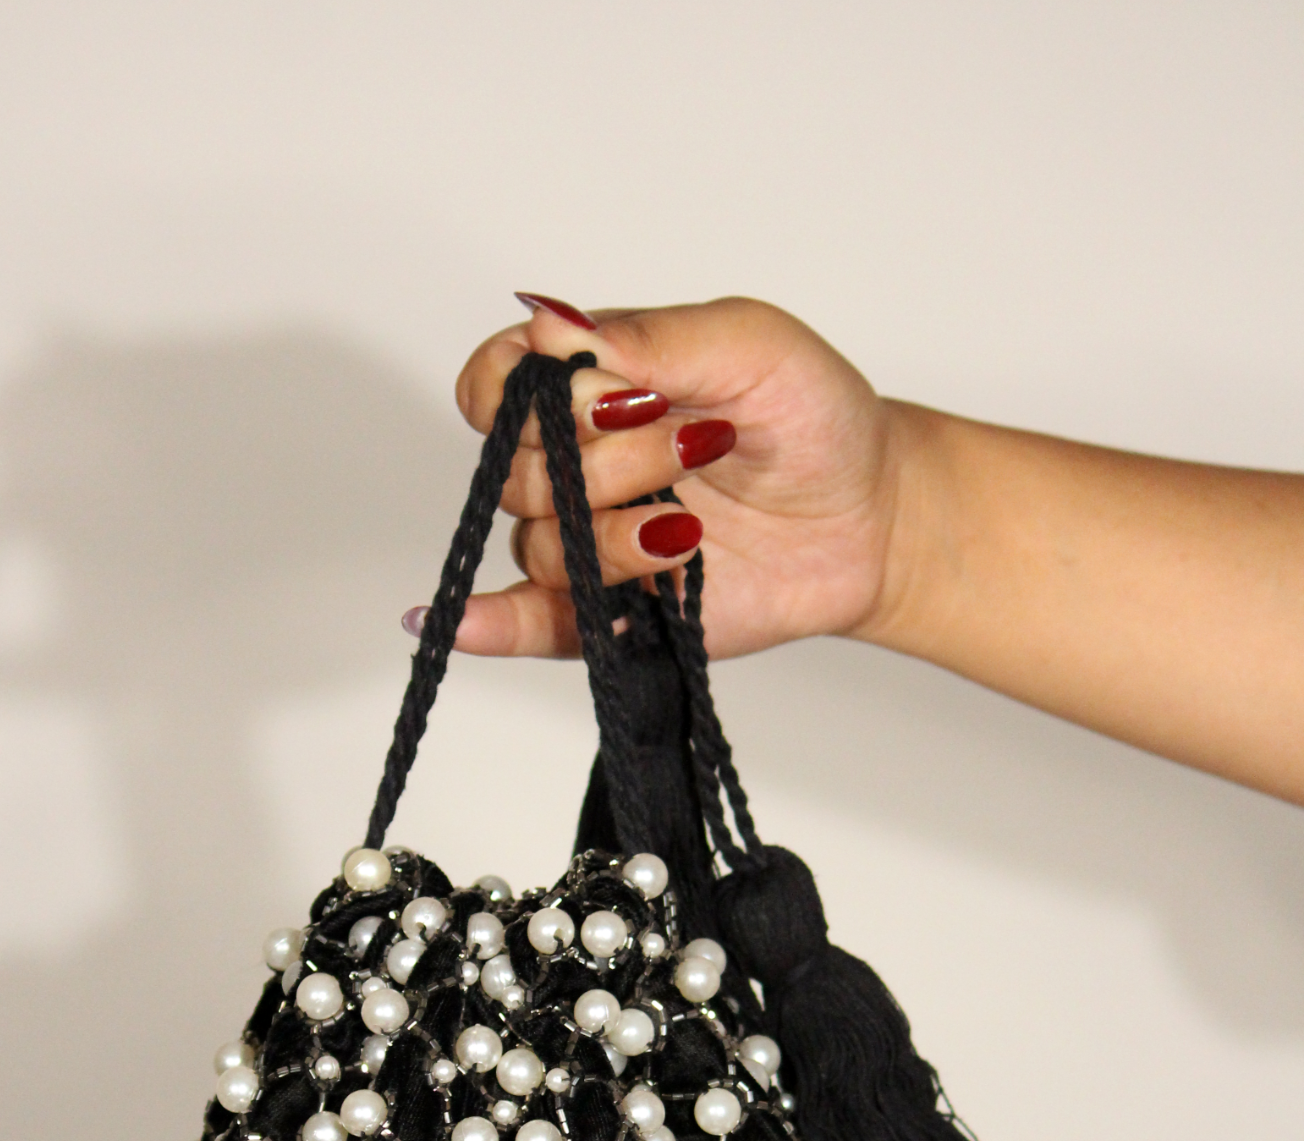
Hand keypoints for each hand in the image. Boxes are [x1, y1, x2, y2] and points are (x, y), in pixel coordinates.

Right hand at [440, 294, 902, 662]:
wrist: (873, 516)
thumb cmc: (815, 418)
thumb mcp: (751, 346)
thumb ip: (653, 337)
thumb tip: (550, 324)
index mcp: (593, 386)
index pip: (496, 384)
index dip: (523, 395)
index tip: (607, 396)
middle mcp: (578, 461)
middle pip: (519, 468)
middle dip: (604, 462)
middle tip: (693, 447)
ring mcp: (593, 538)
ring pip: (542, 544)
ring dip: (612, 537)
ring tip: (689, 528)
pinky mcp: (616, 608)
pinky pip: (531, 622)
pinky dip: (488, 626)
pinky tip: (457, 624)